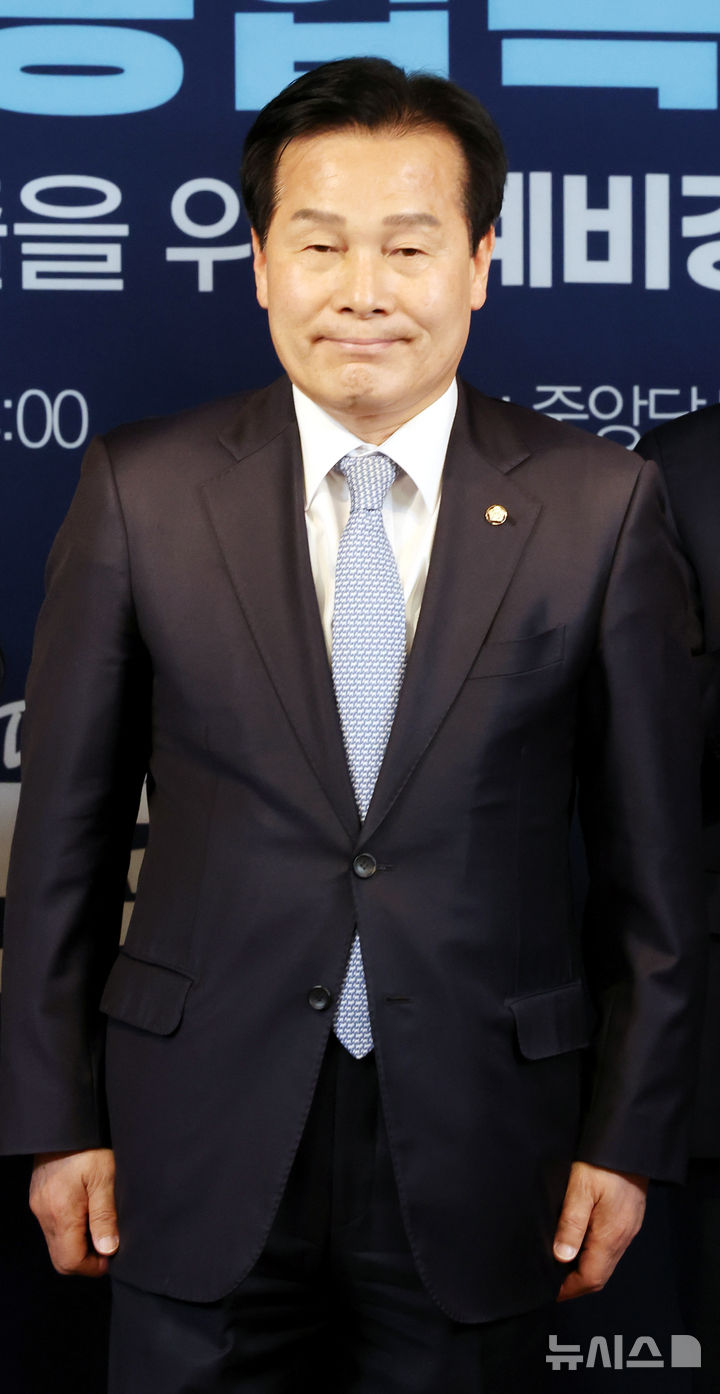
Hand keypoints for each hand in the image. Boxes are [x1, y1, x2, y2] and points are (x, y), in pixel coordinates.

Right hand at [29, 1148, 117, 1276]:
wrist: (65, 1123)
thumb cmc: (88, 1146)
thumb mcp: (105, 1178)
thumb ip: (104, 1216)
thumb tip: (107, 1249)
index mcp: (62, 1213)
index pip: (70, 1261)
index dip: (92, 1267)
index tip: (111, 1257)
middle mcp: (45, 1214)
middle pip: (60, 1258)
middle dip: (85, 1261)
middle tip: (107, 1247)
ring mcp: (39, 1206)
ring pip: (55, 1243)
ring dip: (77, 1245)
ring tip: (100, 1227)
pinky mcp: (39, 1198)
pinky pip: (52, 1227)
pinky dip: (69, 1230)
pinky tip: (86, 1214)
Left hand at [553, 1161, 647, 1300]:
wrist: (630, 1143)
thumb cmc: (603, 1163)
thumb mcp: (580, 1189)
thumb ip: (571, 1224)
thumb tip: (561, 1257)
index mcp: (611, 1235)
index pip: (591, 1278)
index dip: (570, 1289)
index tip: (551, 1292)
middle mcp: (623, 1237)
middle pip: (600, 1275)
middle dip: (576, 1284)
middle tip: (553, 1282)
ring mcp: (628, 1229)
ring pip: (607, 1263)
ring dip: (586, 1270)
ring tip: (562, 1266)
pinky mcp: (630, 1219)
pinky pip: (612, 1248)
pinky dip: (595, 1255)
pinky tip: (580, 1245)